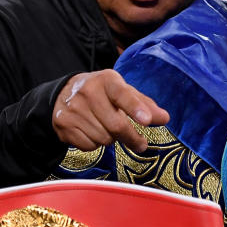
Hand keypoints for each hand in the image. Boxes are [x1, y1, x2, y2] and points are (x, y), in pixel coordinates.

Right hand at [52, 70, 168, 152]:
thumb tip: (164, 118)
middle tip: (140, 144)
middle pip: (116, 125)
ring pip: (103, 138)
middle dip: (131, 138)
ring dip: (111, 139)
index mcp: (107, 80)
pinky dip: (95, 144)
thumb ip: (144, 104)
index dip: (135, 108)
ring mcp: (73, 109)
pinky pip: (88, 145)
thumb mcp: (122, 91)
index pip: (123, 94)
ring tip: (107, 128)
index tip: (146, 120)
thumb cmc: (101, 93)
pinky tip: (93, 131)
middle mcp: (88, 92)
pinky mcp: (64, 125)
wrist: (62, 94)